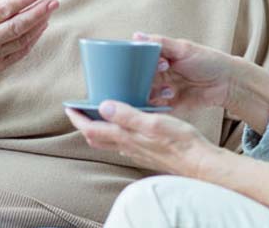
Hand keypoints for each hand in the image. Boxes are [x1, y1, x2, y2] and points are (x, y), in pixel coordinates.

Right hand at [0, 0, 58, 80]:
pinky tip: (40, 28)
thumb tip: (18, 2)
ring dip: (39, 25)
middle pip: (17, 26)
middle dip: (38, 13)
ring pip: (22, 40)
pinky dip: (33, 39)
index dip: (23, 0)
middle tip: (53, 3)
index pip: (4, 9)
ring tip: (49, 13)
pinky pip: (20, 52)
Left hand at [66, 101, 220, 178]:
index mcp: (126, 136)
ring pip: (109, 141)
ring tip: (98, 113)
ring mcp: (136, 151)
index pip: (92, 129)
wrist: (198, 162)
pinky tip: (125, 125)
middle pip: (96, 137)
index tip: (69, 106)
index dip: (78, 118)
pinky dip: (115, 132)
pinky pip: (123, 143)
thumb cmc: (180, 142)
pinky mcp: (146, 152)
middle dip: (84, 124)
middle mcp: (128, 146)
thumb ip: (128, 115)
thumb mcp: (153, 122)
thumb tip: (104, 105)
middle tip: (79, 109)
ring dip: (99, 128)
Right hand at [134, 33, 237, 111]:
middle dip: (143, 81)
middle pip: (137, 80)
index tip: (156, 63)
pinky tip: (169, 100)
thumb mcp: (184, 48)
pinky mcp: (168, 106)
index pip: (137, 61)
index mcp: (157, 59)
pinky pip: (154, 109)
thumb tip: (136, 34)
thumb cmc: (207, 60)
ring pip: (144, 95)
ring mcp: (161, 91)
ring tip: (170, 89)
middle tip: (160, 77)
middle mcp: (156, 75)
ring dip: (153, 93)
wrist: (226, 82)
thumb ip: (160, 43)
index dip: (139, 63)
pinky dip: (157, 107)